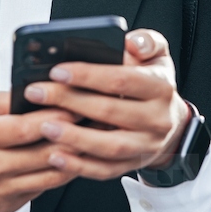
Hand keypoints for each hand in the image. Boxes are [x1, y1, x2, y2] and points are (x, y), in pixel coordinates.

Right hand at [0, 89, 84, 211]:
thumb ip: (1, 98)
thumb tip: (34, 91)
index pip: (28, 127)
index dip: (57, 116)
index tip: (76, 105)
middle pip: (45, 153)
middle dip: (74, 135)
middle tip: (93, 120)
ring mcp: (0, 191)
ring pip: (50, 175)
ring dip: (74, 157)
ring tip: (88, 139)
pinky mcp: (7, 206)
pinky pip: (41, 188)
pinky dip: (56, 172)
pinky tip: (66, 157)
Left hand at [21, 28, 190, 179]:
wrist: (173, 121)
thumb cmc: (153, 81)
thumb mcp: (157, 54)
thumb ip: (146, 41)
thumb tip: (130, 41)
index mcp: (160, 87)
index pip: (121, 79)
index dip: (88, 74)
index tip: (57, 71)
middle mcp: (157, 118)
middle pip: (110, 111)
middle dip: (69, 101)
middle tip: (37, 93)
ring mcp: (146, 145)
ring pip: (109, 146)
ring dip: (74, 138)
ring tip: (44, 126)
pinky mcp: (134, 164)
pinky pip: (106, 170)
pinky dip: (79, 166)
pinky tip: (56, 156)